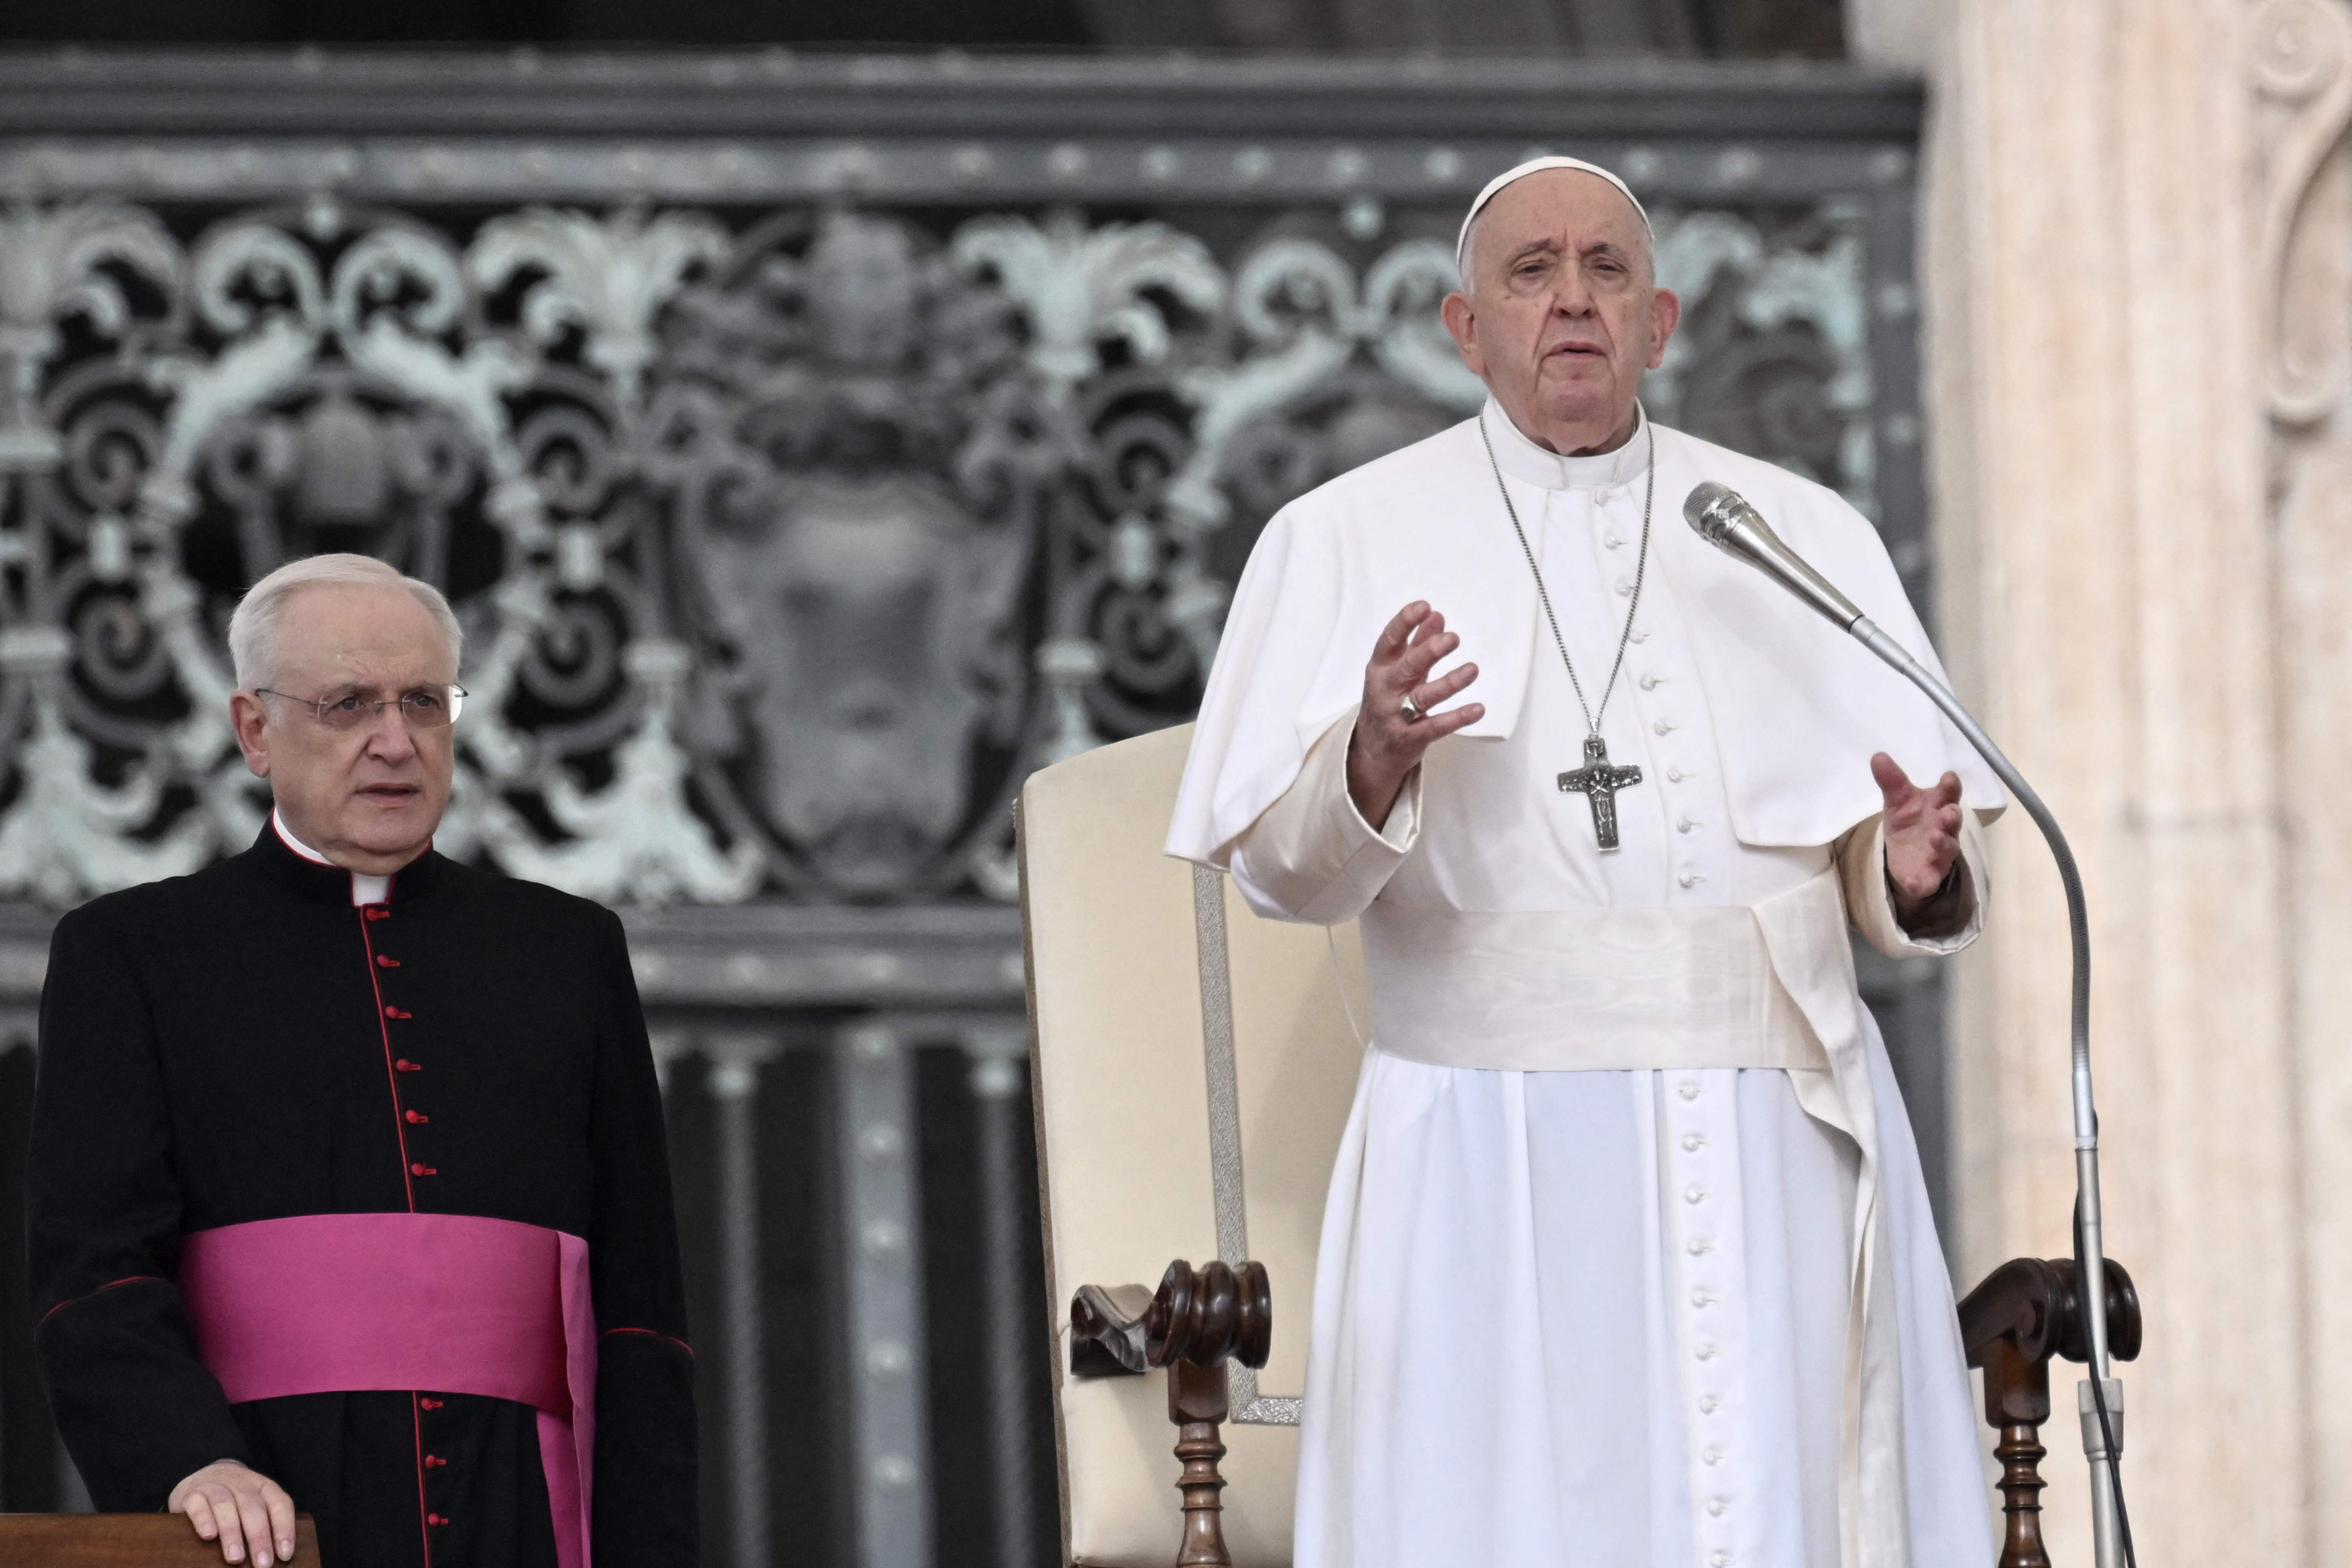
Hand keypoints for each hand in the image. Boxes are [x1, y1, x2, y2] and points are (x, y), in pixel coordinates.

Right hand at [169, 1460, 295, 1566]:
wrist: (203, 1476)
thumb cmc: (234, 1501)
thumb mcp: (253, 1506)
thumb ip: (264, 1524)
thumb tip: (274, 1557)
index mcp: (263, 1487)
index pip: (280, 1504)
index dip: (284, 1529)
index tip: (285, 1555)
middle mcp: (242, 1483)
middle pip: (253, 1508)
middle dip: (259, 1537)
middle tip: (262, 1563)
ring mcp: (216, 1486)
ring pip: (225, 1505)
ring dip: (232, 1532)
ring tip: (235, 1558)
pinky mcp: (192, 1493)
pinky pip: (198, 1503)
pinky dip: (204, 1519)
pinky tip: (209, 1536)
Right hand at [1347, 601, 1483, 826]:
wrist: (1372, 750)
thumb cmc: (1389, 701)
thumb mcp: (1398, 670)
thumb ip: (1417, 643)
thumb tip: (1436, 615)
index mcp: (1380, 667)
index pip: (1389, 641)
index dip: (1404, 622)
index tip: (1423, 606)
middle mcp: (1385, 690)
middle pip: (1406, 668)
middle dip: (1428, 652)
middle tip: (1452, 639)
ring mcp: (1396, 715)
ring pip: (1423, 697)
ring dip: (1449, 683)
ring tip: (1473, 669)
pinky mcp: (1410, 738)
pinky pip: (1435, 727)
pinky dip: (1457, 718)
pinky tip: (1477, 709)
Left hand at [1873, 752, 1962, 913]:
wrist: (1904, 854)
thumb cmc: (1909, 820)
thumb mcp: (1897, 799)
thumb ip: (1891, 780)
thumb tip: (1877, 756)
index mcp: (1937, 805)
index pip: (1948, 793)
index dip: (1949, 786)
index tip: (1948, 778)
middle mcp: (1944, 828)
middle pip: (1953, 821)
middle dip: (1951, 816)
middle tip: (1947, 812)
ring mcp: (1939, 853)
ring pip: (1947, 848)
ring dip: (1942, 843)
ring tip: (1934, 837)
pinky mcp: (1930, 876)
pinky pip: (1929, 881)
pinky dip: (1922, 883)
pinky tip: (1914, 883)